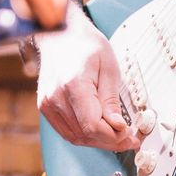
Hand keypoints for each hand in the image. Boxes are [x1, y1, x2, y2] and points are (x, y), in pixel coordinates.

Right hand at [36, 5, 139, 151]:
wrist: (61, 34)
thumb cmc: (86, 45)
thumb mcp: (108, 67)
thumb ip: (111, 100)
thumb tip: (118, 127)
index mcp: (73, 85)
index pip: (93, 126)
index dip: (114, 136)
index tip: (131, 136)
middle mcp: (55, 97)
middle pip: (85, 134)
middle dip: (110, 141)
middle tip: (129, 139)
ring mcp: (47, 103)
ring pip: (75, 137)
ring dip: (97, 141)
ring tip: (116, 135)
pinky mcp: (45, 106)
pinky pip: (66, 131)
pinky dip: (84, 135)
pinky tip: (99, 130)